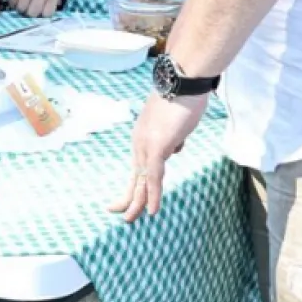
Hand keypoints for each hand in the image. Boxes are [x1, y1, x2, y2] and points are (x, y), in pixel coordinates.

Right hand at [9, 0, 59, 17]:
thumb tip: (47, 12)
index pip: (47, 14)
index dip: (42, 15)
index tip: (39, 12)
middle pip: (32, 13)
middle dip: (28, 13)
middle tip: (28, 8)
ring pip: (21, 8)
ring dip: (20, 8)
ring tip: (21, 3)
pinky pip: (13, 0)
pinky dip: (13, 2)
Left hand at [109, 91, 209, 221]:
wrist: (182, 81)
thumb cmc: (183, 98)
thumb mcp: (177, 124)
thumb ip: (174, 138)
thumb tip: (175, 149)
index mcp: (143, 136)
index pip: (137, 165)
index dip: (134, 183)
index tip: (128, 198)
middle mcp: (140, 141)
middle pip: (134, 175)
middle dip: (127, 197)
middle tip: (119, 214)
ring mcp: (147, 144)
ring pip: (141, 180)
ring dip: (137, 202)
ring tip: (130, 220)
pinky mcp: (157, 147)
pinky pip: (154, 177)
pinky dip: (153, 195)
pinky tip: (152, 210)